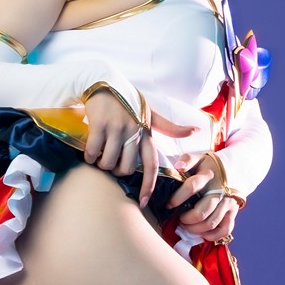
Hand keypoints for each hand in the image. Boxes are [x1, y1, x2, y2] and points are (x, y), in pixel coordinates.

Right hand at [82, 87, 195, 208]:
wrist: (103, 81)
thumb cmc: (128, 100)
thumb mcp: (150, 112)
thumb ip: (169, 126)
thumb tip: (196, 130)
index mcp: (146, 132)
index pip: (151, 164)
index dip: (148, 185)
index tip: (144, 203)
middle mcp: (134, 131)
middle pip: (126, 169)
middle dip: (115, 171)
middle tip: (110, 163)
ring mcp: (117, 128)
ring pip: (108, 163)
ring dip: (101, 164)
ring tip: (98, 155)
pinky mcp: (100, 125)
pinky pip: (93, 153)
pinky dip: (89, 157)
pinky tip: (89, 151)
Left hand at [168, 150, 238, 240]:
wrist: (235, 170)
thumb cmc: (210, 167)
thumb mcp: (199, 158)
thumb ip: (187, 160)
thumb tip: (178, 167)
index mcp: (208, 175)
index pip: (192, 186)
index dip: (177, 198)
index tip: (169, 205)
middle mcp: (219, 190)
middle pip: (201, 212)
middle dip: (186, 219)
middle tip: (179, 219)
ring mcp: (228, 203)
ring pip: (211, 223)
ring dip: (195, 229)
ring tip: (186, 226)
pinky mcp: (233, 212)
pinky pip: (224, 230)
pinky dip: (212, 235)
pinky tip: (201, 233)